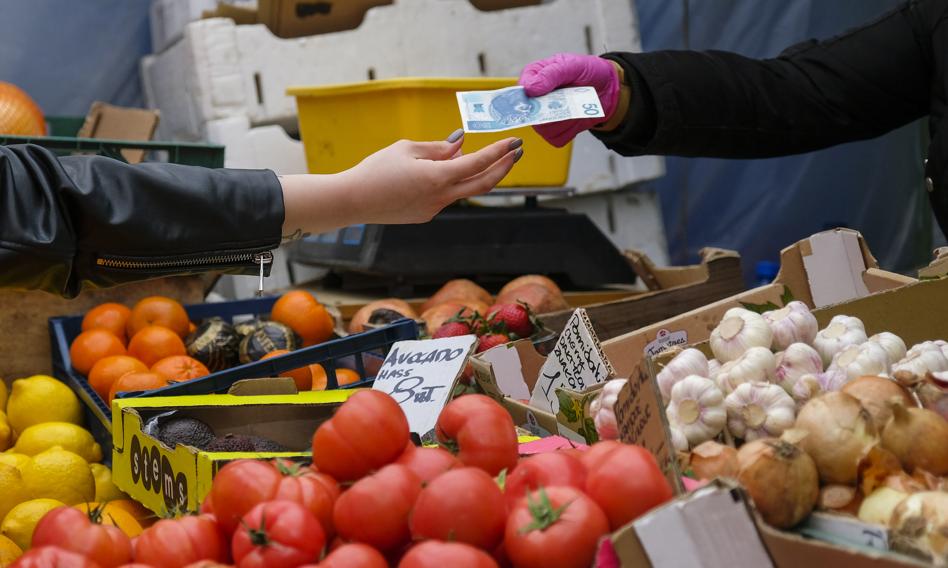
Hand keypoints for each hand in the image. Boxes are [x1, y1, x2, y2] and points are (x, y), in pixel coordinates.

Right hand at [280, 130, 521, 236]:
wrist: (353, 201)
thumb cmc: (376, 170)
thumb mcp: (407, 149)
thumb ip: (438, 148)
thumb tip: (461, 145)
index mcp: (438, 177)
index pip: (478, 163)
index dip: (499, 151)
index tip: (514, 141)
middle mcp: (441, 197)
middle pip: (483, 184)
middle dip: (503, 167)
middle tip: (516, 153)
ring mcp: (434, 209)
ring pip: (464, 190)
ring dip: (475, 173)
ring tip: (479, 156)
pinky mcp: (425, 214)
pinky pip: (446, 196)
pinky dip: (452, 182)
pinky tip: (444, 170)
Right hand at [519, 53, 620, 146]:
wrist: (606, 87)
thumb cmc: (587, 71)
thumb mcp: (572, 65)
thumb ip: (551, 74)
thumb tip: (529, 89)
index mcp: (533, 76)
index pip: (520, 91)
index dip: (529, 97)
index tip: (545, 95)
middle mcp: (534, 99)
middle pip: (530, 115)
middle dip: (551, 110)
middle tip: (568, 99)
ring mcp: (543, 117)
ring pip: (544, 129)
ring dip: (564, 120)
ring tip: (576, 105)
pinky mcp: (555, 131)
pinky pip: (556, 138)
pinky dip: (570, 130)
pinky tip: (577, 118)